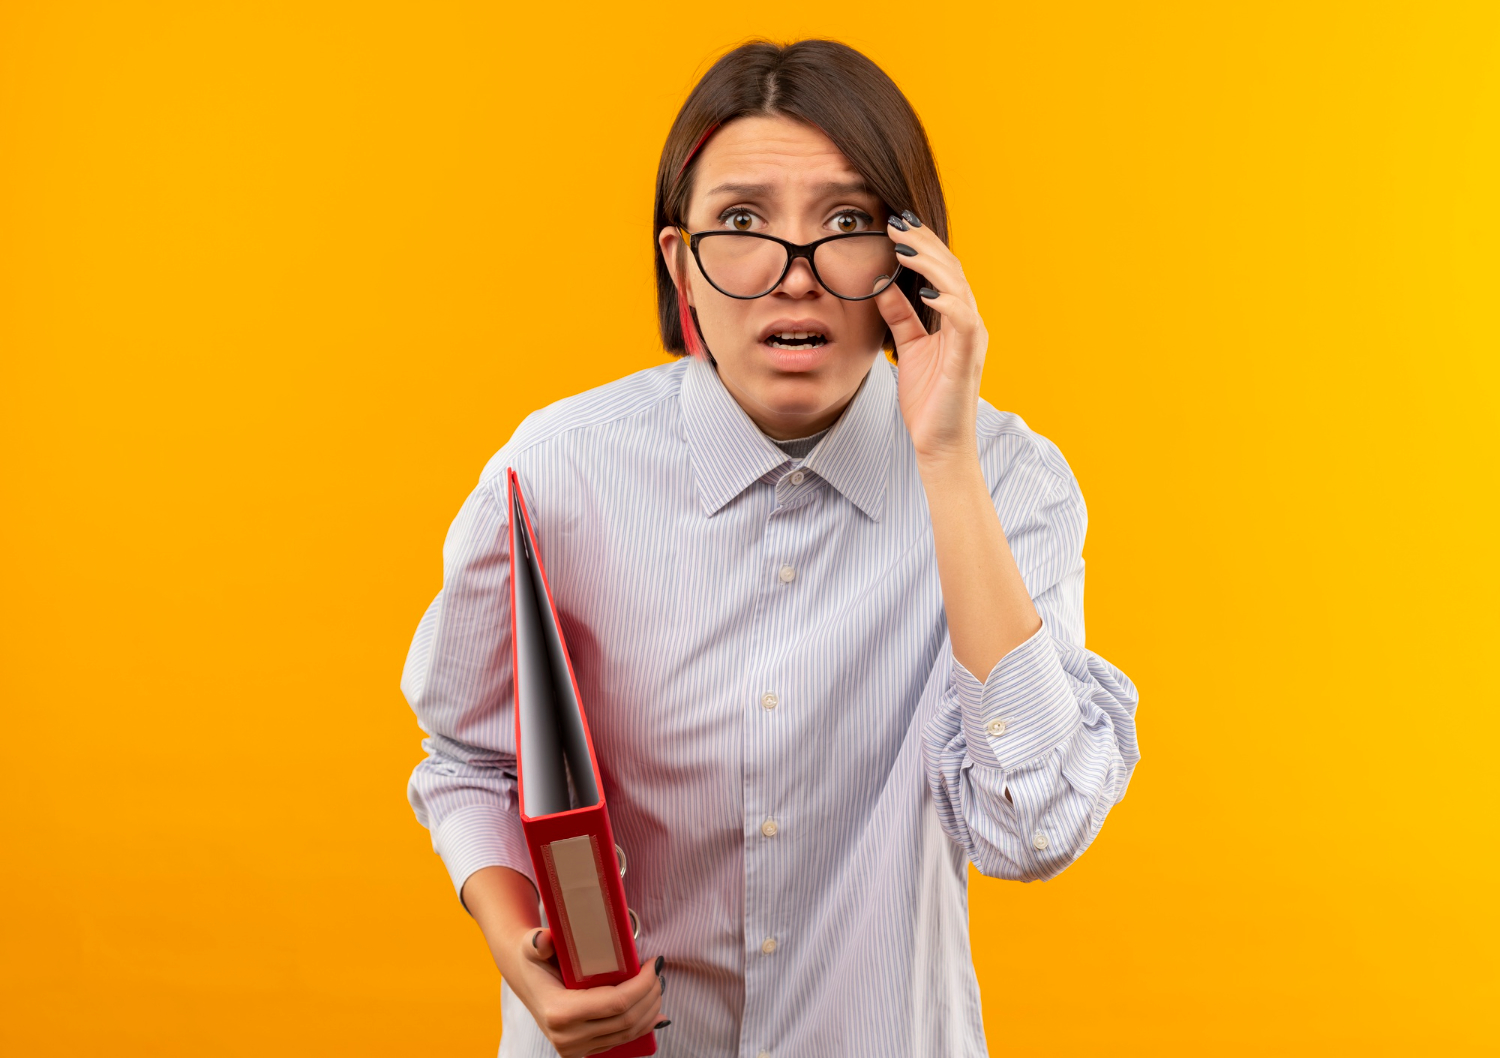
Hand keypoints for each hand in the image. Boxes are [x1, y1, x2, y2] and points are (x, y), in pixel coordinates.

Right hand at [503, 926, 665, 1057]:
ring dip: (650, 1011)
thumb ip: (538, 941)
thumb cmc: (534, 958)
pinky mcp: (581, 1051)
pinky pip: (619, 1040)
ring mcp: (573, 1048)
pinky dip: (641, 1026)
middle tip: (659, 972)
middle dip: (651, 995)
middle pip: (626, 1019)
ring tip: (659, 986)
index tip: (654, 963)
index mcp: (558, 1012)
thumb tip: (544, 940)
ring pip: (626, 1033)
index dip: (642, 985)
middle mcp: (566, 1037)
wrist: (525, 978)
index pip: (616, 1003)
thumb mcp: (531, 945)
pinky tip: (655, 1014)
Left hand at [874, 211, 988, 465]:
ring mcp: (971, 338)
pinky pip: (962, 319)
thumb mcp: (908, 347)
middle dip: (923, 242)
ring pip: (957, 286)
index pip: (942, 270)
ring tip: (903, 246)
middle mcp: (969, 322)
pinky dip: (946, 300)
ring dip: (930, 263)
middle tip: (896, 221)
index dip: (920, 245)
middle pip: (951, 268)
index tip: (894, 224)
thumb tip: (882, 284)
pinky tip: (926, 288)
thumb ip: (900, 315)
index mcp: (956, 318)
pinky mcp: (967, 357)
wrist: (940, 443)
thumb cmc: (928, 400)